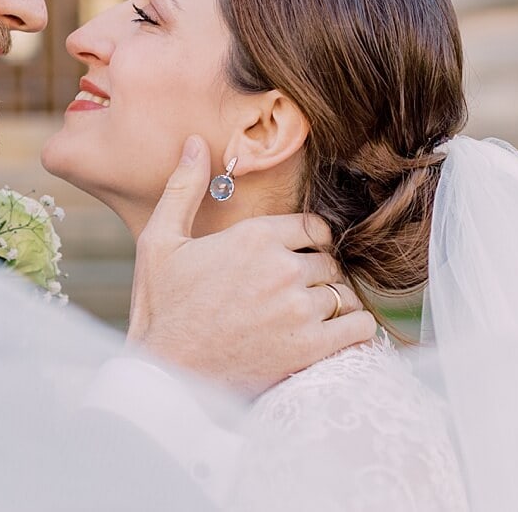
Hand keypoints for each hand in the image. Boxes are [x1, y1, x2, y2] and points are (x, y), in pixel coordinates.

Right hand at [128, 135, 377, 395]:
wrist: (164, 375)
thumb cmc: (160, 308)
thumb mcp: (160, 241)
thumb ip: (184, 188)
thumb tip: (195, 143)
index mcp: (254, 237)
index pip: (314, 228)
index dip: (308, 242)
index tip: (296, 256)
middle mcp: (282, 269)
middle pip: (328, 261)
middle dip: (317, 274)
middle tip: (295, 291)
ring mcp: (298, 310)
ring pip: (343, 293)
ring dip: (333, 303)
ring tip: (309, 315)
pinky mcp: (308, 349)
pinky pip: (357, 328)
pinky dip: (353, 330)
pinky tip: (335, 333)